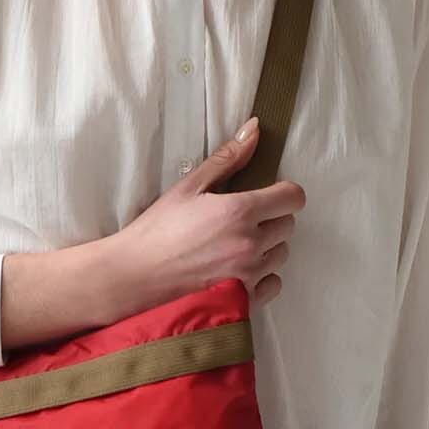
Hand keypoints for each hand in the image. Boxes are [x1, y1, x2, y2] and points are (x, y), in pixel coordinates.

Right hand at [107, 115, 306, 316]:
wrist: (134, 275)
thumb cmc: (157, 229)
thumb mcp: (189, 186)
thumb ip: (228, 158)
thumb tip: (255, 129)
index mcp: (240, 211)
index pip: (293, 197)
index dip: (283, 192)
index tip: (267, 194)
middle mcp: (251, 243)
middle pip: (288, 225)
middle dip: (271, 218)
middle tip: (242, 219)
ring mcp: (249, 274)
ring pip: (281, 254)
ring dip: (267, 247)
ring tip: (236, 245)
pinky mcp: (244, 300)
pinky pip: (274, 283)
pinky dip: (263, 276)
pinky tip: (239, 269)